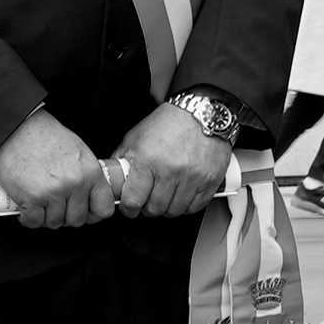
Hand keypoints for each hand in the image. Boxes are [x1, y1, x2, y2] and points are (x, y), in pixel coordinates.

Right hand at [0, 107, 111, 228]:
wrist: (16, 128)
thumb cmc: (43, 135)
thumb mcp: (77, 150)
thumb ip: (86, 174)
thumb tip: (87, 195)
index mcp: (90, 172)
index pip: (104, 208)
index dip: (93, 215)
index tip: (84, 213)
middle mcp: (74, 184)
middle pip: (77, 219)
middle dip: (65, 217)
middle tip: (55, 207)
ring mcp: (53, 193)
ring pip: (54, 223)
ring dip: (45, 218)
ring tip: (39, 204)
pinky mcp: (31, 198)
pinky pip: (33, 222)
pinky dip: (28, 219)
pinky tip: (26, 208)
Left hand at [109, 99, 230, 218]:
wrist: (200, 113)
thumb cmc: (168, 124)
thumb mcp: (135, 138)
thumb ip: (122, 161)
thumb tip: (113, 181)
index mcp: (148, 160)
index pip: (133, 200)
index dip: (129, 208)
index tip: (130, 208)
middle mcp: (171, 170)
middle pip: (155, 209)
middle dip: (148, 207)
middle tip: (149, 199)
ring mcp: (192, 177)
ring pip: (175, 211)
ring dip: (168, 207)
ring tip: (166, 195)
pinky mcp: (210, 181)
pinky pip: (195, 207)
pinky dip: (187, 205)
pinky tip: (182, 194)